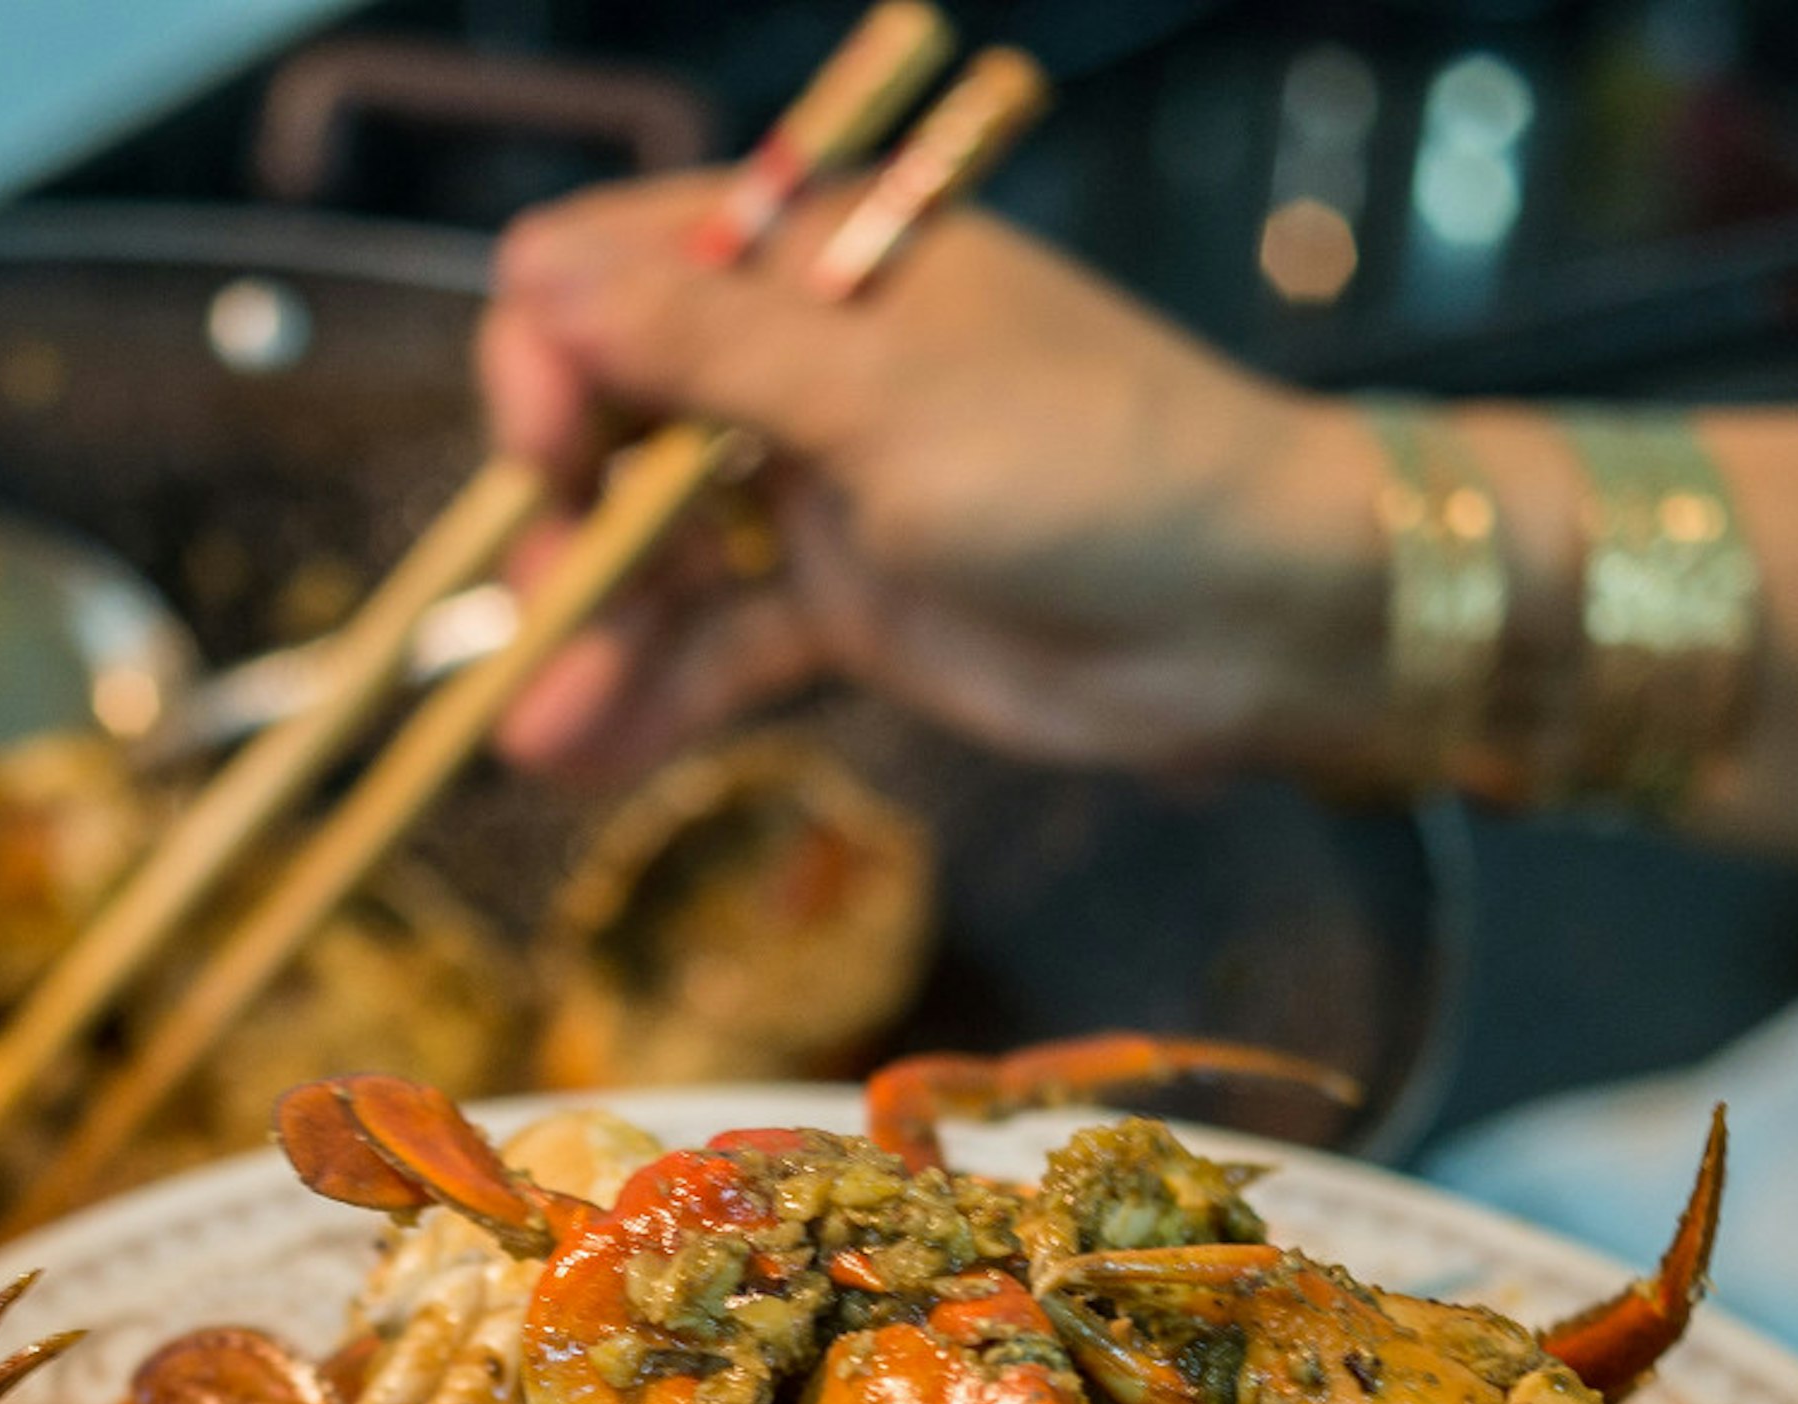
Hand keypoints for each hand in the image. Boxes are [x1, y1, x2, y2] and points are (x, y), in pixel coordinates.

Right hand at [475, 175, 1390, 782]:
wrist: (1261, 620)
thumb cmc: (1097, 465)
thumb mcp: (884, 398)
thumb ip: (704, 347)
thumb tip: (536, 276)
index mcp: (818, 257)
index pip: (616, 271)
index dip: (552, 356)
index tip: (548, 451)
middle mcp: (799, 363)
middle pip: (611, 424)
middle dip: (559, 523)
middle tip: (542, 617)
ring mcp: (818, 492)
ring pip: (653, 555)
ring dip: (588, 635)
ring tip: (537, 730)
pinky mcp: (845, 609)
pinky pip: (713, 647)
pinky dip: (647, 697)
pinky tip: (576, 751)